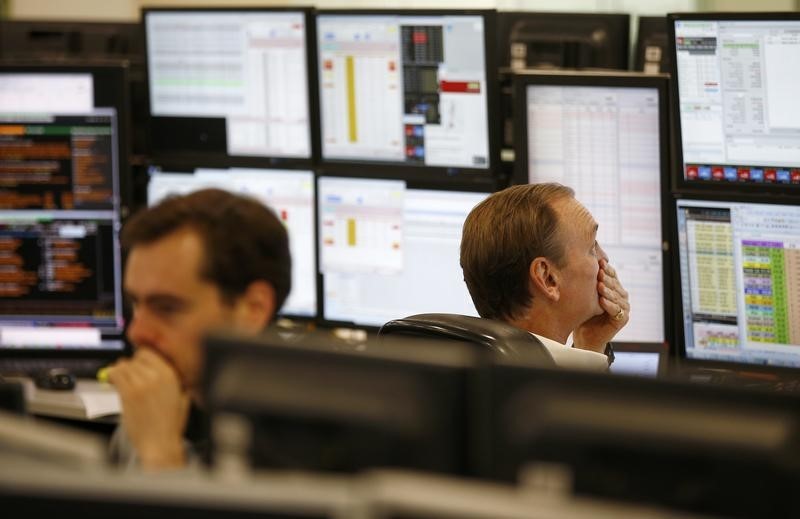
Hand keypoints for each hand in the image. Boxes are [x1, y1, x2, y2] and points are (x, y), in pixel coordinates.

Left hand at [108, 348, 189, 469]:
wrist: (160, 444)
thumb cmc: (170, 425)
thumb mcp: (182, 397)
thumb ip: (176, 380)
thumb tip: (166, 367)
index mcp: (171, 375)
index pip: (150, 352)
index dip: (143, 358)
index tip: (139, 364)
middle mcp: (157, 376)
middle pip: (136, 357)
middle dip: (132, 365)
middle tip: (130, 375)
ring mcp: (141, 384)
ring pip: (124, 364)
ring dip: (121, 371)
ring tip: (122, 380)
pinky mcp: (128, 394)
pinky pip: (115, 375)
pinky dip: (112, 376)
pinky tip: (114, 382)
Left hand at [573, 258, 629, 352]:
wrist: (585, 335)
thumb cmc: (584, 312)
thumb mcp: (586, 294)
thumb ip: (589, 280)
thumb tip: (582, 261)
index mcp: (614, 287)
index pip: (612, 275)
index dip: (606, 269)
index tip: (598, 262)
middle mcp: (621, 296)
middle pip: (615, 284)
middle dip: (606, 278)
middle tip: (599, 273)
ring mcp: (624, 308)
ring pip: (616, 296)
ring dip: (608, 291)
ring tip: (599, 286)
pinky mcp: (623, 319)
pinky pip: (616, 310)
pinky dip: (609, 305)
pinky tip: (602, 301)